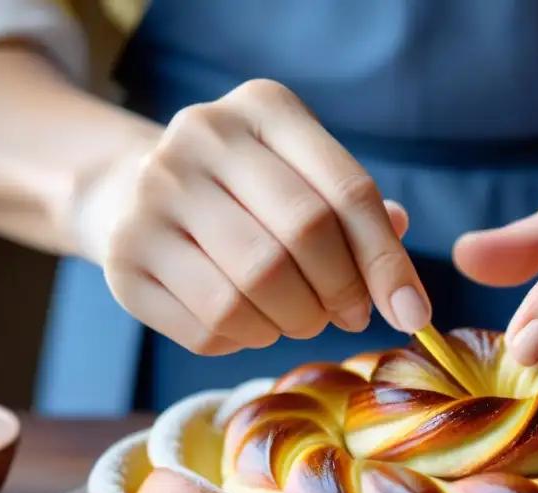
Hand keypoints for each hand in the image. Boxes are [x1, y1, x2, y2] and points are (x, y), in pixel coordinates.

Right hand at [75, 79, 430, 354]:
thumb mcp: (307, 178)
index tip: (413, 314)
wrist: (130, 191)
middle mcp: (202, 136)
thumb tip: (406, 297)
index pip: (347, 193)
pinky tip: (253, 323)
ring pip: (256, 288)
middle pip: (303, 236)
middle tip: (349, 315)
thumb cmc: (248, 194)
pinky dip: (248, 338)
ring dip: (296, 321)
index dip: (388, 263)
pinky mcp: (125, 256)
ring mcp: (153, 194)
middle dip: (341, 292)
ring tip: (301, 318)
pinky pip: (211, 325)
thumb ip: (359, 220)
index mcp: (265, 108)